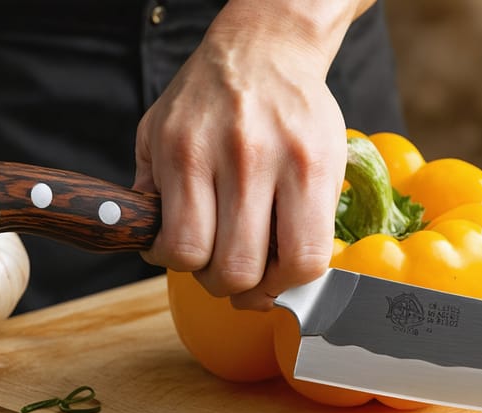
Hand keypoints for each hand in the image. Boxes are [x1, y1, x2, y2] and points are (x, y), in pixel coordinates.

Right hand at [134, 1, 372, 309]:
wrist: (260, 52)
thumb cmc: (295, 117)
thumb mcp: (326, 163)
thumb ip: (308, 226)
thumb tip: (272, 291)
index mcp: (307, 165)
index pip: (301, 261)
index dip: (288, 286)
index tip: (279, 281)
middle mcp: (253, 157)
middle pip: (238, 270)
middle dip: (240, 287)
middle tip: (241, 273)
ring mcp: (202, 150)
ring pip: (189, 256)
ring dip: (199, 270)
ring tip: (211, 252)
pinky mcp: (161, 145)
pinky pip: (156, 228)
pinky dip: (165, 247)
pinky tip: (183, 230)